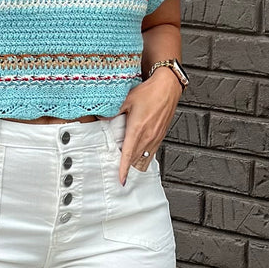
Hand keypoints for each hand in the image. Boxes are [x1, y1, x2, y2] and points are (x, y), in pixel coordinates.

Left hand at [117, 68, 181, 184]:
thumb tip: (100, 118)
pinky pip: (151, 152)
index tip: (121, 180)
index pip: (128, 155)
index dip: (124, 170)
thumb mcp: (126, 100)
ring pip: (144, 158)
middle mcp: (148, 137)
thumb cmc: (149, 92)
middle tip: (118, 171)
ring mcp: (155, 137)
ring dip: (136, 163)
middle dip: (127, 167)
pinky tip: (138, 153)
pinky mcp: (160, 136)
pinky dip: (144, 156)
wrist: (168, 87)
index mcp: (137, 130)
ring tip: (127, 165)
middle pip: (135, 160)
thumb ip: (112, 112)